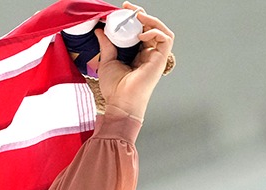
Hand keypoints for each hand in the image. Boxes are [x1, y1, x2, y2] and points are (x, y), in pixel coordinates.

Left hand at [95, 3, 174, 121]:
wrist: (120, 103)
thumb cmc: (114, 89)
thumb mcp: (107, 61)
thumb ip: (106, 45)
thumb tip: (100, 30)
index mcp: (138, 53)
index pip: (140, 30)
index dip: (134, 19)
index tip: (122, 10)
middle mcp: (149, 53)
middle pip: (151, 28)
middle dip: (142, 14)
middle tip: (128, 7)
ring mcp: (156, 56)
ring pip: (161, 30)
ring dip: (151, 20)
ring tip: (137, 15)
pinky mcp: (161, 59)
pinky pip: (165, 38)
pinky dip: (155, 32)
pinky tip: (141, 34)